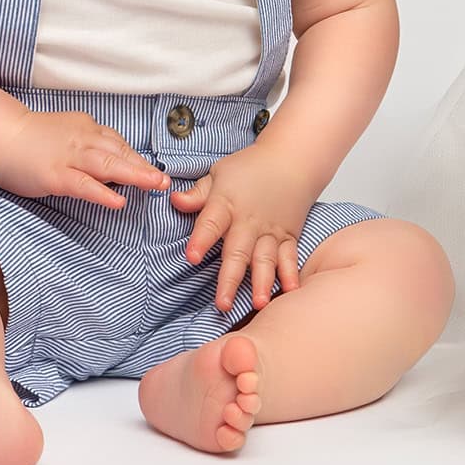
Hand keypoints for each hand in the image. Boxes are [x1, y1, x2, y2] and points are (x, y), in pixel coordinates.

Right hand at [0, 110, 170, 206]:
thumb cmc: (30, 139)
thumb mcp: (66, 135)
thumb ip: (88, 146)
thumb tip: (111, 165)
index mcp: (86, 128)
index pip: (118, 144)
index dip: (138, 159)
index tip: (154, 172)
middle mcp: (82, 139)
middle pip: (120, 152)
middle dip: (144, 167)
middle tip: (165, 181)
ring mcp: (69, 157)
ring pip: (108, 165)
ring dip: (135, 176)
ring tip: (155, 186)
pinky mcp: (54, 175)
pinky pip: (83, 185)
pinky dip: (102, 194)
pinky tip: (118, 202)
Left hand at [169, 144, 319, 312]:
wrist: (291, 160)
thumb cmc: (250, 167)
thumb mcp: (219, 173)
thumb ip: (197, 193)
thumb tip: (173, 200)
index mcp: (226, 203)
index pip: (211, 224)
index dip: (201, 240)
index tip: (192, 258)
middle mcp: (249, 221)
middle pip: (238, 252)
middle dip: (230, 278)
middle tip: (222, 304)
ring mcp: (270, 230)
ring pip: (265, 259)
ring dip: (262, 282)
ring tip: (259, 304)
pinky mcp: (288, 236)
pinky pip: (289, 256)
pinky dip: (291, 273)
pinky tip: (291, 291)